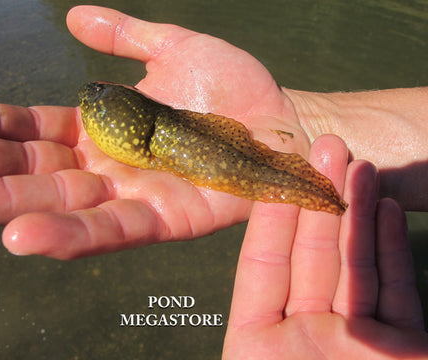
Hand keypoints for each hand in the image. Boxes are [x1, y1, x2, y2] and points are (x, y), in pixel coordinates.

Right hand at [0, 6, 310, 258]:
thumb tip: (72, 16)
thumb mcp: (173, 47)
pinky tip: (24, 235)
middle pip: (31, 170)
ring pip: (60, 205)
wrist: (281, 121)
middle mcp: (108, 166)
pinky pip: (113, 229)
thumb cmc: (232, 85)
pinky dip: (70, 234)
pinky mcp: (166, 220)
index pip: (27, 128)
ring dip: (5, 205)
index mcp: (102, 128)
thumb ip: (124, 36)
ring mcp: (134, 196)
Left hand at [223, 135, 427, 358]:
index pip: (263, 263)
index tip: (282, 166)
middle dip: (322, 199)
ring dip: (359, 213)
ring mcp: (357, 338)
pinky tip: (386, 208)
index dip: (274, 213)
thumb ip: (249, 337)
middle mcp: (307, 335)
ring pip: (356, 265)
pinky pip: (395, 289)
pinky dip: (392, 249)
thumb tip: (207, 280)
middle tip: (329, 147)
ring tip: (360, 166)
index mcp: (260, 343)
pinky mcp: (402, 344)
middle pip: (313, 255)